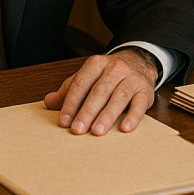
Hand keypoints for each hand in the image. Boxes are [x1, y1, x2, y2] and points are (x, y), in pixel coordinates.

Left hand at [43, 49, 158, 136]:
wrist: (138, 62)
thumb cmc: (108, 74)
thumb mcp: (87, 77)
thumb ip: (69, 90)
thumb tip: (48, 102)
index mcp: (96, 64)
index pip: (81, 83)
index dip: (71, 103)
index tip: (64, 121)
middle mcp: (114, 68)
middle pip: (99, 91)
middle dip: (87, 112)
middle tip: (77, 130)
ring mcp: (131, 78)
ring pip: (118, 97)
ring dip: (107, 116)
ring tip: (97, 132)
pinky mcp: (145, 90)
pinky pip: (139, 104)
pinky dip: (133, 117)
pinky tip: (125, 128)